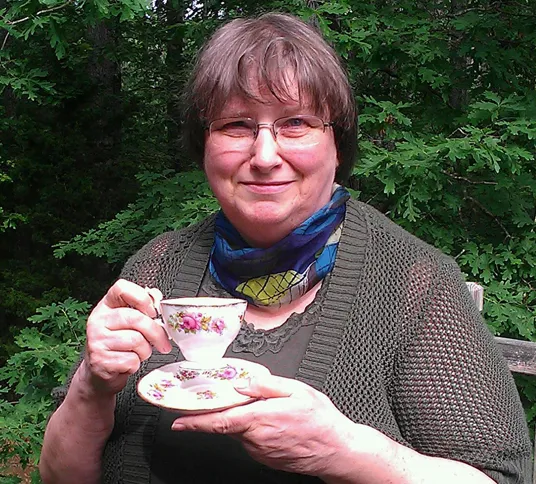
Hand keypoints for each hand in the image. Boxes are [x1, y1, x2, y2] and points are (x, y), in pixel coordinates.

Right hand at [82, 279, 171, 395]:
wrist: (102, 371)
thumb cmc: (120, 343)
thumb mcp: (129, 322)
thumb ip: (142, 308)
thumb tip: (157, 298)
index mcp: (107, 305)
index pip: (122, 288)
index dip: (142, 298)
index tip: (153, 312)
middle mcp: (98, 319)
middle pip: (136, 318)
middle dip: (156, 332)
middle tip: (163, 342)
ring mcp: (97, 339)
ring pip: (136, 341)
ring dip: (146, 350)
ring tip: (140, 352)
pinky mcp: (100, 360)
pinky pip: (131, 360)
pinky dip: (136, 363)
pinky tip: (129, 362)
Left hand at [171, 375, 356, 477]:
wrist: (337, 451)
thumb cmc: (321, 421)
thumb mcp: (298, 391)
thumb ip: (267, 384)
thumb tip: (244, 382)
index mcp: (261, 419)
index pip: (220, 420)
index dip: (195, 422)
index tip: (178, 421)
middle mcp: (257, 439)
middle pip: (228, 423)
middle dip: (222, 411)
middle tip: (226, 400)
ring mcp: (261, 451)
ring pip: (240, 431)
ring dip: (243, 419)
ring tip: (267, 410)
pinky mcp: (266, 458)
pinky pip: (251, 439)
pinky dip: (253, 428)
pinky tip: (273, 422)